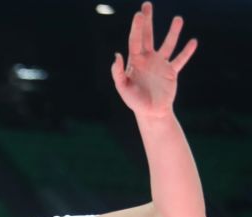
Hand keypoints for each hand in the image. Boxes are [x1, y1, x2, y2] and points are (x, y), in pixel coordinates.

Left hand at [111, 2, 196, 118]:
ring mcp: (160, 64)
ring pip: (168, 44)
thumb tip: (116, 55)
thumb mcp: (123, 87)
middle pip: (147, 36)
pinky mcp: (171, 72)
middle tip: (146, 5)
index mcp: (134, 61)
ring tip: (178, 18)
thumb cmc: (134, 101)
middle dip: (147, 21)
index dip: (137, 27)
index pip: (135, 40)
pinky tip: (193, 41)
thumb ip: (117, 72)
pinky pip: (180, 59)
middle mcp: (147, 59)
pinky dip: (187, 51)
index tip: (139, 14)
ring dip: (173, 32)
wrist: (151, 113)